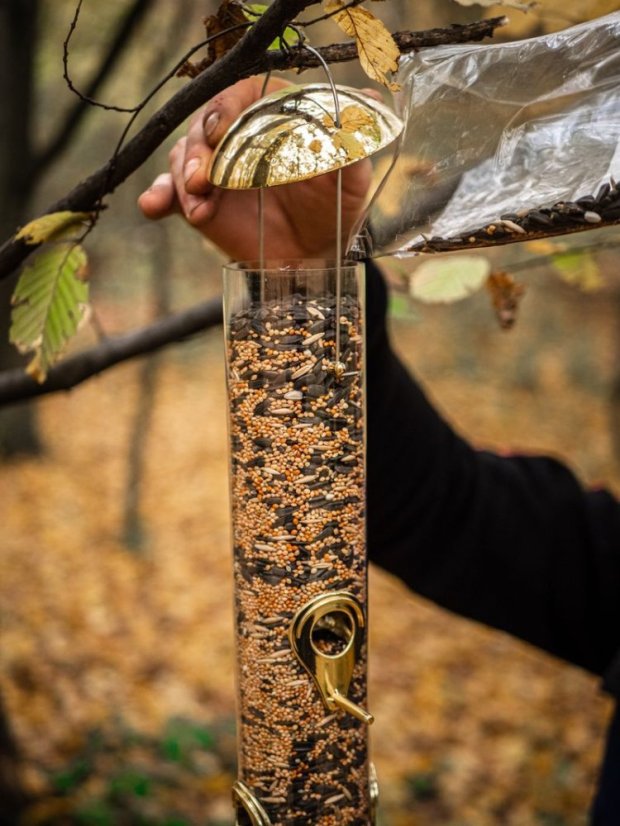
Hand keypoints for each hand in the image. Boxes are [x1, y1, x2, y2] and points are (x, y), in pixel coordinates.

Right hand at [138, 76, 372, 261]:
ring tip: (198, 207)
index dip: (229, 107)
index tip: (223, 130)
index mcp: (275, 119)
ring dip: (184, 178)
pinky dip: (158, 195)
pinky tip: (153, 205)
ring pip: (184, 155)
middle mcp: (241, 137)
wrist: (314, 259)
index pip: (246, 95)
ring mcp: (216, 169)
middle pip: (208, 125)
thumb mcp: (350, 180)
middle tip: (203, 178)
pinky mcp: (200, 201)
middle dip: (201, 149)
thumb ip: (352, 145)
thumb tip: (370, 104)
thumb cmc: (335, 213)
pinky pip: (170, 192)